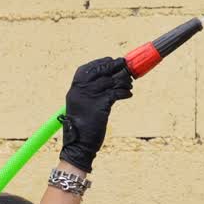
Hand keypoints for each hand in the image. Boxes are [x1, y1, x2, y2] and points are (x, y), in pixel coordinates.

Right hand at [58, 57, 132, 172]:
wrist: (79, 143)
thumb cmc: (83, 122)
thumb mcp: (82, 102)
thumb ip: (91, 89)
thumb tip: (110, 76)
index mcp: (75, 87)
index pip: (89, 68)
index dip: (102, 63)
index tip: (112, 61)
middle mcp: (81, 89)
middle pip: (102, 70)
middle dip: (116, 67)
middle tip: (126, 68)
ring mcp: (90, 96)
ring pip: (112, 80)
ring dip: (124, 81)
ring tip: (129, 85)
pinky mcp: (101, 104)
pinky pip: (117, 92)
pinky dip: (125, 92)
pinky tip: (128, 94)